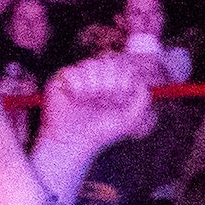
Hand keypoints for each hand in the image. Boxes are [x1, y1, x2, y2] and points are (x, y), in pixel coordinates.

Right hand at [29, 50, 158, 176]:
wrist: (75, 143)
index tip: (122, 95)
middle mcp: (95, 77)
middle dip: (111, 81)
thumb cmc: (101, 133)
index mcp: (111, 82)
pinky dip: (77, 85)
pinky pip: (71, 72)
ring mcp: (78, 77)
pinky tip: (76, 97)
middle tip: (106, 98)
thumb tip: (143, 82)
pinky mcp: (60, 81)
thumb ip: (142, 100)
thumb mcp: (130, 119)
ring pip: (90, 65)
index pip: (122, 65)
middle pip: (108, 62)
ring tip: (90, 99)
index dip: (124, 77)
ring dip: (94, 84)